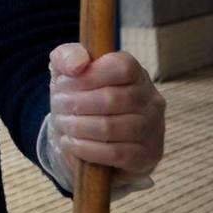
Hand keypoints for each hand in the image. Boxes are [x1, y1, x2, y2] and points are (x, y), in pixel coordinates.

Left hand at [48, 44, 164, 181]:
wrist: (86, 136)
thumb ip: (67, 56)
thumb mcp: (66, 71)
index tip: (64, 84)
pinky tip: (71, 143)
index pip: (121, 67)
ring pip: (111, 127)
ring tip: (64, 125)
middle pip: (112, 99)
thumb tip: (77, 64)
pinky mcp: (148, 155)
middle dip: (75, 104)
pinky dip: (87, 149)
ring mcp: (154, 129)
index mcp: (136, 73)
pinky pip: (116, 153)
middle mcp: (151, 99)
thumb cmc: (80, 97)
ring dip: (78, 127)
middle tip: (58, 107)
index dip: (89, 75)